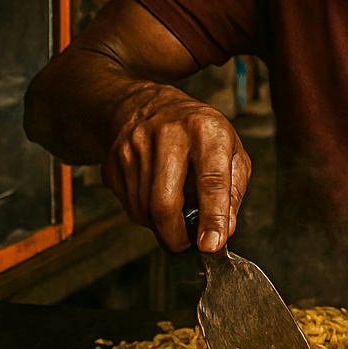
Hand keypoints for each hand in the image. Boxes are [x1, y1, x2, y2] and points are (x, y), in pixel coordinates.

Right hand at [100, 83, 250, 252]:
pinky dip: (143, 213)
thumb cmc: (197, 132)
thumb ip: (233, 191)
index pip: (211, 180)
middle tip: (184, 244)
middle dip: (174, 235)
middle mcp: (169, 133)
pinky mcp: (114, 157)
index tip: (211, 244)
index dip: (212, 217)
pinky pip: (127, 204)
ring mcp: (136, 144)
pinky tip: (153, 197)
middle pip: (165, 202)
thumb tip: (225, 229)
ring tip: (172, 212)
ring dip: (159, 225)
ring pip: (143, 209)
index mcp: (206, 129)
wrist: (147, 104)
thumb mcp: (231, 151)